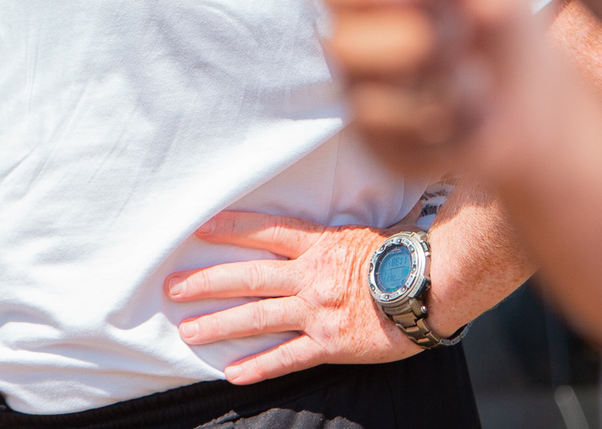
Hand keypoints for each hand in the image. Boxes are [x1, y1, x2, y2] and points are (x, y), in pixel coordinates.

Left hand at [165, 211, 409, 383]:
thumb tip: (313, 234)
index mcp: (318, 245)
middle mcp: (310, 276)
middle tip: (172, 288)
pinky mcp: (329, 344)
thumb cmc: (401, 259)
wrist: (429, 289)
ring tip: (188, 332)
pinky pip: (287, 357)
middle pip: (248, 276)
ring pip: (258, 317)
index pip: (265, 231)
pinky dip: (259, 366)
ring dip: (219, 324)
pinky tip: (233, 373)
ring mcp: (317, 311)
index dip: (231, 228)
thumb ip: (329, 239)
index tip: (200, 229)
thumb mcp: (360, 234)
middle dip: (206, 282)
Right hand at [325, 0, 601, 337]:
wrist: (541, 100)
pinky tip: (470, 118)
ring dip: (437, 87)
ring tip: (476, 79)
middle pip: (341, 45)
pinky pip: (394, 145)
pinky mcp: (384, 150)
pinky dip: (443, 131)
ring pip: (368, 100)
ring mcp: (365, 102)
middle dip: (413, 39)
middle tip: (456, 36)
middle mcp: (355, 48)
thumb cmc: (502, 23)